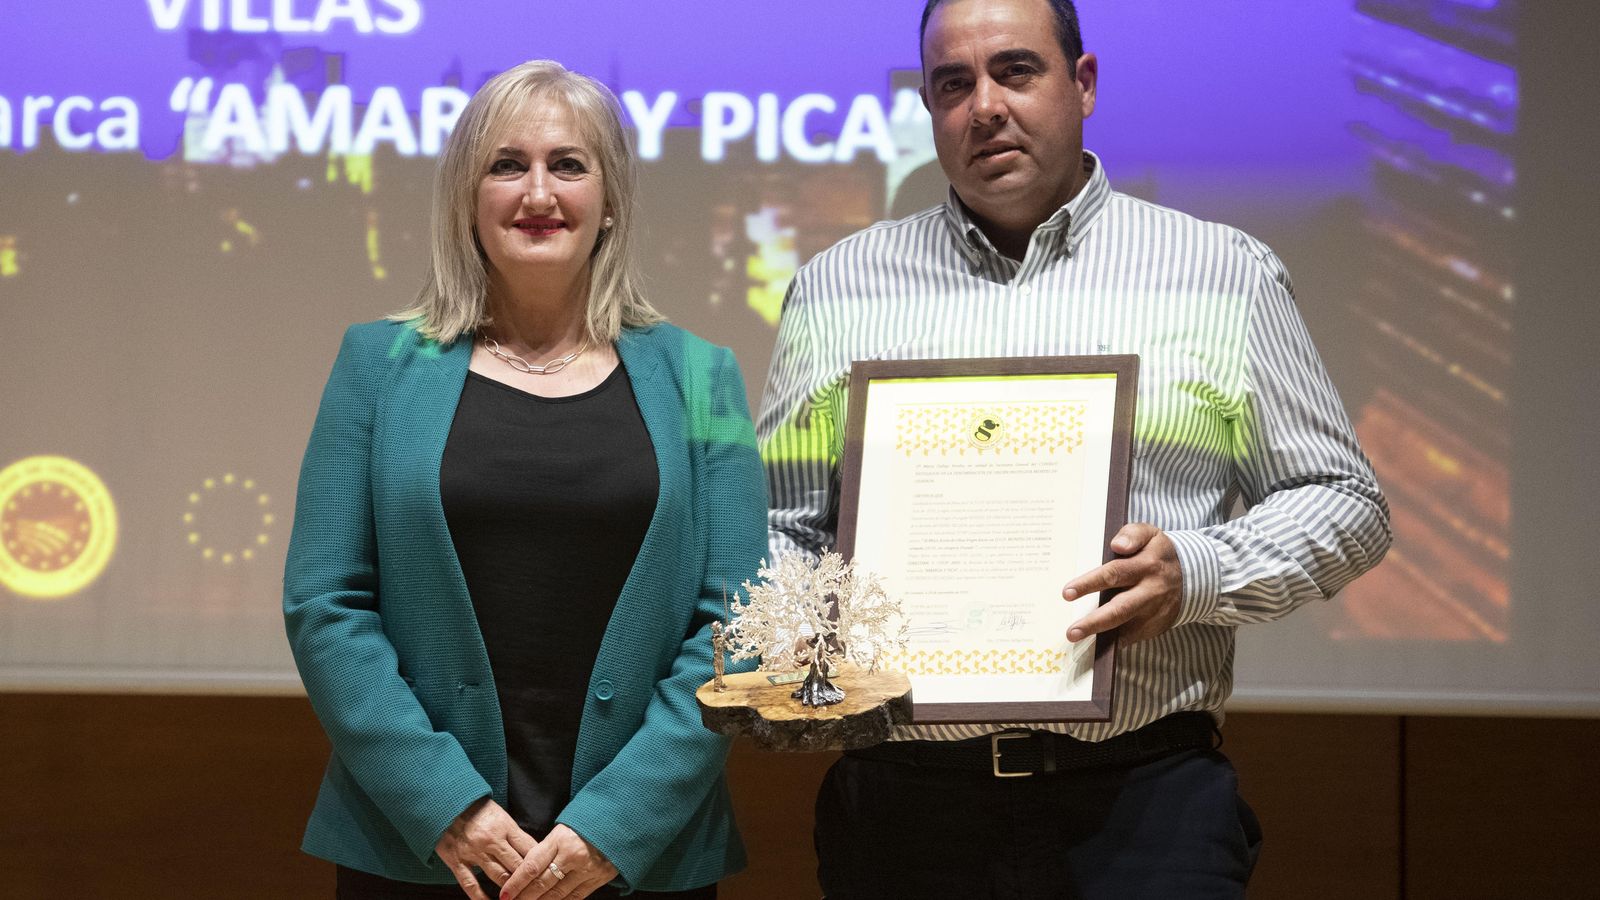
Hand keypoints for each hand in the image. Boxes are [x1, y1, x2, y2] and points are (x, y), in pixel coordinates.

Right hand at [434, 797, 535, 899]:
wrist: (446, 803)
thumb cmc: (476, 809)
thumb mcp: (500, 815)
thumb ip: (514, 834)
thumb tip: (532, 852)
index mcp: (505, 826)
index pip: (529, 849)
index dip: (540, 863)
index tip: (548, 873)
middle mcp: (491, 841)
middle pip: (517, 865)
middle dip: (528, 880)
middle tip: (537, 890)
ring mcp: (474, 852)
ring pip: (499, 876)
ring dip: (510, 889)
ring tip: (519, 897)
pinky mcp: (457, 861)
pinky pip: (471, 884)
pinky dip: (481, 897)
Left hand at [502, 824, 618, 899]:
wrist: (620, 822)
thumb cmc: (587, 823)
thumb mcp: (563, 829)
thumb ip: (546, 849)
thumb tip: (527, 870)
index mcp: (561, 839)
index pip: (532, 866)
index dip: (516, 883)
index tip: (505, 894)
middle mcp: (573, 856)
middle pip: (542, 883)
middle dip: (524, 896)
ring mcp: (587, 869)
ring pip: (557, 894)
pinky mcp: (599, 878)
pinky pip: (575, 896)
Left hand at [1061, 523, 1182, 645]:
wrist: (1193, 576)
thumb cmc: (1158, 553)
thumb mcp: (1150, 534)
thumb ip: (1132, 534)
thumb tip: (1117, 545)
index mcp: (1145, 565)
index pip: (1114, 573)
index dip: (1090, 584)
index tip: (1067, 593)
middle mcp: (1150, 591)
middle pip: (1120, 608)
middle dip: (1094, 621)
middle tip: (1071, 631)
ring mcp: (1154, 612)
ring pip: (1126, 626)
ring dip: (1101, 635)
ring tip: (1078, 639)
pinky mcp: (1156, 626)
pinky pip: (1133, 636)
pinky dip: (1115, 642)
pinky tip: (1097, 644)